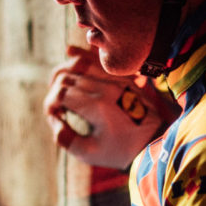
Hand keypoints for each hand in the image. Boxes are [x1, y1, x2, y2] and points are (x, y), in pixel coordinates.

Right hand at [43, 46, 176, 169]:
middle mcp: (106, 88)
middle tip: (57, 106)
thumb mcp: (90, 153)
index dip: (50, 104)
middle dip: (54, 90)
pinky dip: (81, 55)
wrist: (155, 142)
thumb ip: (65, 139)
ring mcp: (116, 80)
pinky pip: (98, 59)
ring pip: (80, 63)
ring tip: (59, 87)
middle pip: (66, 76)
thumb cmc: (121, 151)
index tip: (54, 116)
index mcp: (97, 107)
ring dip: (64, 72)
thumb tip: (53, 120)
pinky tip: (70, 52)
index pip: (60, 94)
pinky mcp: (122, 77)